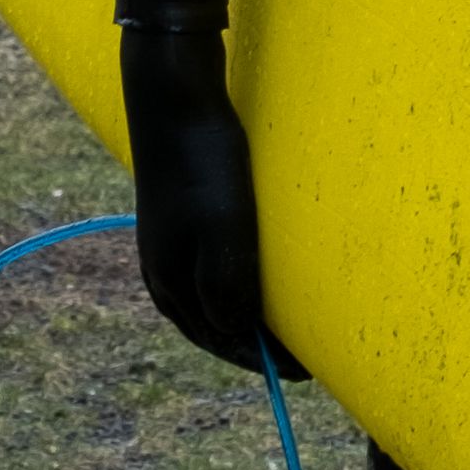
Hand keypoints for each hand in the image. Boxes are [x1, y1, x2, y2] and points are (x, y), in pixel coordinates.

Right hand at [117, 12, 282, 370]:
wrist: (174, 97)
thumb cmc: (202, 163)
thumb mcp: (221, 229)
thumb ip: (227, 286)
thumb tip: (235, 334)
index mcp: (168, 285)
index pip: (221, 341)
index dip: (264, 361)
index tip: (306, 372)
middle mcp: (163, 273)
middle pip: (214, 327)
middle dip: (256, 346)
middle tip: (306, 357)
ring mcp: (170, 246)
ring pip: (214, 300)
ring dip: (249, 317)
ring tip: (290, 325)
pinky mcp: (184, 219)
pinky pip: (214, 271)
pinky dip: (241, 286)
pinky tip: (266, 278)